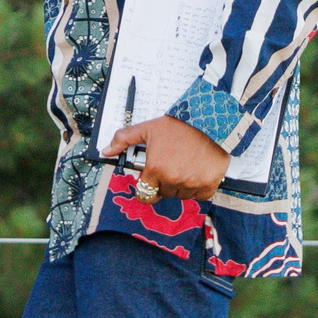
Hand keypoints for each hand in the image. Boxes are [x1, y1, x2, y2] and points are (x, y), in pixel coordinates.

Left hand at [98, 113, 230, 201]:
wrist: (210, 121)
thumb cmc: (180, 125)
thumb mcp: (148, 128)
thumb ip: (124, 139)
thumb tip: (106, 150)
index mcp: (155, 169)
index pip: (144, 194)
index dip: (147, 188)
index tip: (151, 182)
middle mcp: (172, 179)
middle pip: (164, 193)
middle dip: (166, 182)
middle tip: (173, 165)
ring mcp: (191, 183)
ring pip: (182, 195)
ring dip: (183, 185)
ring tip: (186, 165)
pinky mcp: (209, 184)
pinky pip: (201, 196)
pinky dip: (200, 187)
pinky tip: (199, 171)